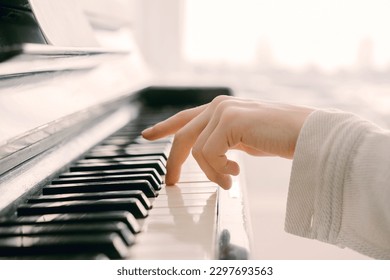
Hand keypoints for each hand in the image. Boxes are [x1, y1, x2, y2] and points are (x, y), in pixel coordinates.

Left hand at [142, 95, 313, 188]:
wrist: (310, 134)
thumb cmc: (280, 138)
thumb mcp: (245, 139)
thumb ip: (225, 141)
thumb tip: (209, 156)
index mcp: (222, 108)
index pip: (185, 117)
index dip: (164, 127)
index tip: (147, 135)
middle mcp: (219, 105)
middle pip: (182, 135)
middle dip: (174, 161)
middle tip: (172, 183)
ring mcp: (224, 110)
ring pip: (196, 150)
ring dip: (210, 172)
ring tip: (228, 181)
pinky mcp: (230, 122)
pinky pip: (208, 154)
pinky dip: (218, 171)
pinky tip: (234, 176)